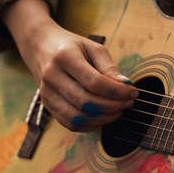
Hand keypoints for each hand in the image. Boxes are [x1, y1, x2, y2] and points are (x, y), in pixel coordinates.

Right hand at [1, 0, 137, 131]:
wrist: (41, 46)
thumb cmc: (72, 47)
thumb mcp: (93, 48)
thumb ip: (109, 68)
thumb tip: (125, 86)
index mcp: (64, 57)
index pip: (95, 82)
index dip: (117, 92)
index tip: (133, 91)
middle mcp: (52, 77)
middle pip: (86, 102)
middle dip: (113, 106)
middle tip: (128, 102)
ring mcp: (47, 93)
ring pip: (78, 117)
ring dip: (103, 118)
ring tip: (118, 110)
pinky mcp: (47, 105)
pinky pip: (70, 124)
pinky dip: (90, 125)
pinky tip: (103, 117)